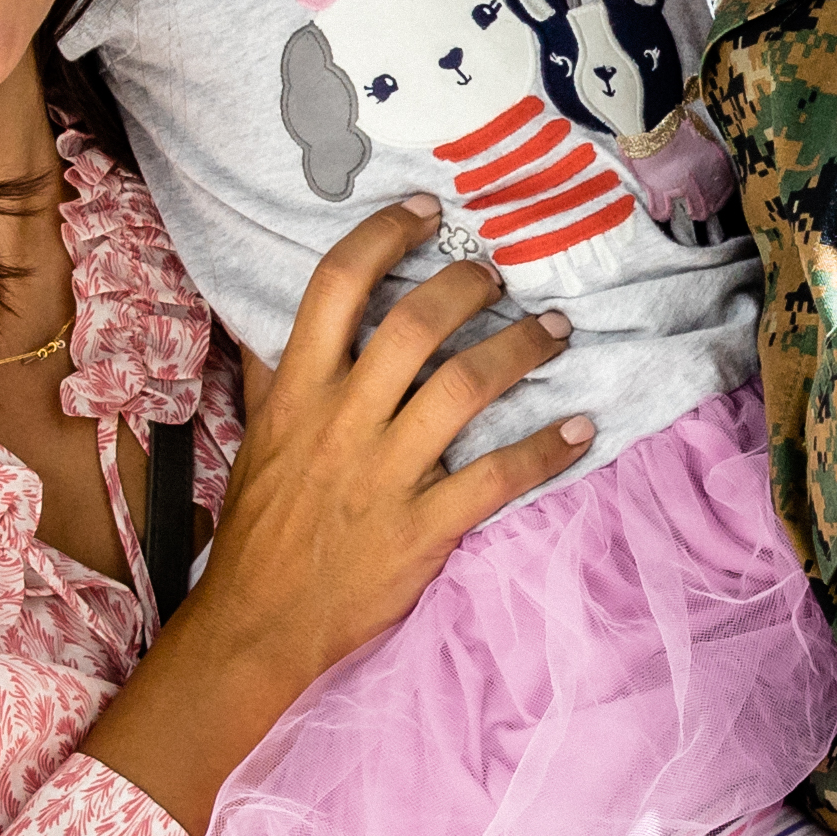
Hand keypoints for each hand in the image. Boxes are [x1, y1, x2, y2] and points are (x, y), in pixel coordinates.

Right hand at [83, 201, 583, 834]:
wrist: (258, 622)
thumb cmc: (261, 527)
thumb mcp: (256, 438)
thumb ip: (271, 376)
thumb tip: (272, 320)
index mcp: (298, 391)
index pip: (336, 286)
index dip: (385, 235)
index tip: (428, 213)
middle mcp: (342, 420)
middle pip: (413, 323)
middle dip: (467, 285)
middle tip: (500, 275)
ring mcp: (385, 474)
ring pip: (464, 388)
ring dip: (520, 348)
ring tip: (556, 330)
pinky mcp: (422, 527)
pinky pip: (497, 478)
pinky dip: (546, 449)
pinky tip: (581, 429)